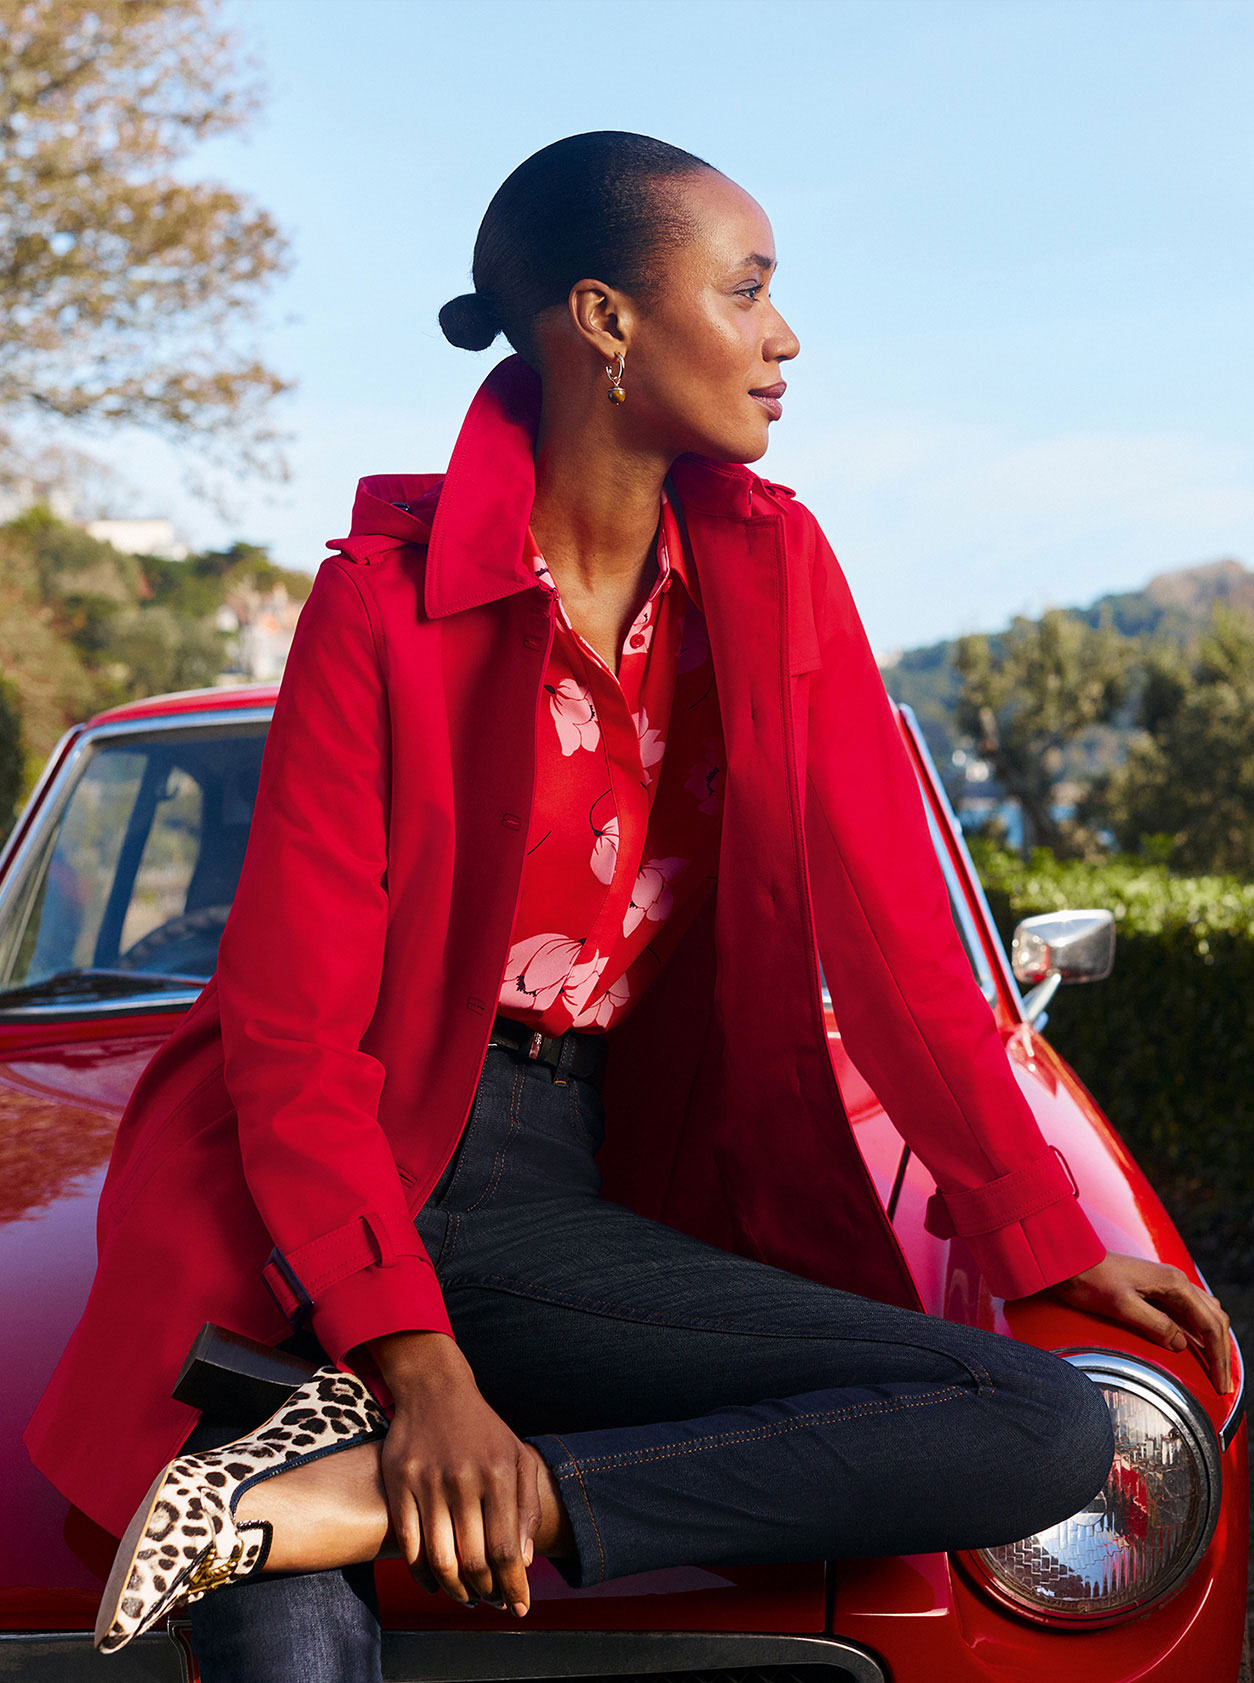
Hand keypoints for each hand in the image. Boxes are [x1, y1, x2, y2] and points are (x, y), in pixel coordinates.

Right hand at [366, 1330, 541, 1614]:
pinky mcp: (399, 1482)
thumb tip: (524, 1561)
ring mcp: (428, 1480)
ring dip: (455, 1590)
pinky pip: (408, 1544)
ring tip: (465, 1598)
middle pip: (474, 1560)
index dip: (513, 1586)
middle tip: (491, 1602)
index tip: (519, 1608)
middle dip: (486, 1592)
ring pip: (440, 1559)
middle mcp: (463, 1478)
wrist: (435, 1389)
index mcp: (498, 1473)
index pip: (506, 1549)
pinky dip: (421, 1574)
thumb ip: (527, 1506)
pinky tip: (434, 1583)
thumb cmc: (482, 1431)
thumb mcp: (517, 1457)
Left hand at [1048, 1251, 1232, 1394]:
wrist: (1068, 1259)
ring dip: (1214, 1339)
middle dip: (1222, 1353)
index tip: (1222, 1385)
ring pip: (1205, 1312)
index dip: (1219, 1359)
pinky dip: (1200, 1328)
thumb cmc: (1090, 1280)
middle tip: (1224, 1383)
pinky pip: (1189, 1309)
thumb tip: (1182, 1345)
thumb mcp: (1122, 1306)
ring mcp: (1167, 1282)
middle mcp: (1176, 1279)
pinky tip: (1195, 1344)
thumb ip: (1155, 1325)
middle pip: (1214, 1319)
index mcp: (1174, 1283)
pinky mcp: (1156, 1287)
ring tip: (1216, 1367)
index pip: (1210, 1326)